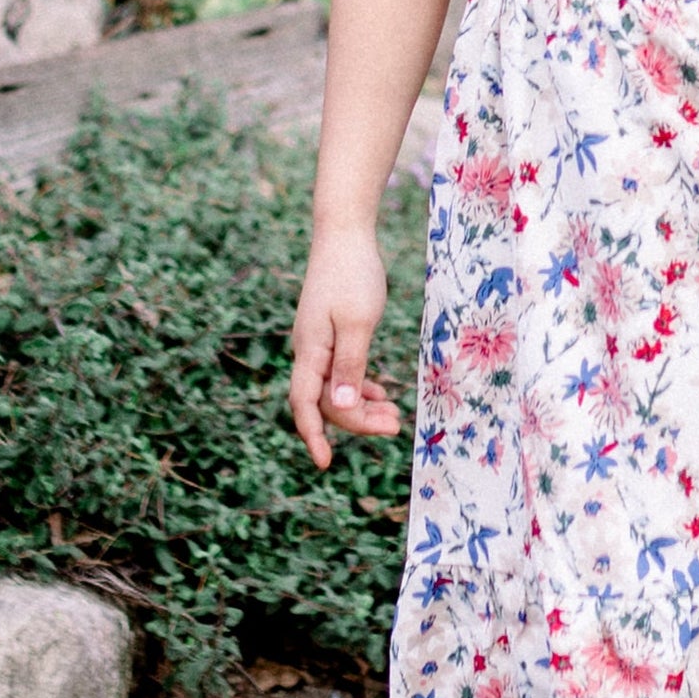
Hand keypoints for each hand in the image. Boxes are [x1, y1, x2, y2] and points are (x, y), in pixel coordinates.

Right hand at [289, 225, 403, 464]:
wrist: (345, 235)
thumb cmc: (353, 275)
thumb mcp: (358, 323)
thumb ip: (349, 366)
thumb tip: (339, 407)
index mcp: (310, 351)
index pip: (304, 404)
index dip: (313, 435)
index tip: (325, 463)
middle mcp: (309, 350)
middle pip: (324, 401)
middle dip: (356, 420)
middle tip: (394, 427)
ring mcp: (319, 342)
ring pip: (334, 388)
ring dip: (362, 405)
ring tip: (394, 416)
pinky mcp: (331, 332)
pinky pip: (340, 371)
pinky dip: (359, 386)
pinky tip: (380, 393)